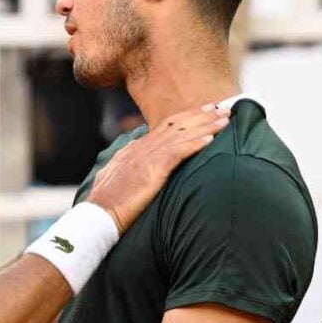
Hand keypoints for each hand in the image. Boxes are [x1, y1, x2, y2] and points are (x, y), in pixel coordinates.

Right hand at [86, 104, 228, 231]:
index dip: (186, 117)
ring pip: (181, 135)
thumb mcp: (114, 179)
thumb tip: (133, 162)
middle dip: (200, 115)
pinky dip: (194, 145)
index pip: (164, 127)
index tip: (203, 111)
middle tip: (221, 107)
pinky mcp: (151, 171)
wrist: (97, 215)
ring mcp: (145, 158)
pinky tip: (210, 140)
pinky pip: (177, 153)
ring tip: (224, 119)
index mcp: (133, 149)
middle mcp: (140, 148)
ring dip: (205, 126)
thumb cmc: (105, 204)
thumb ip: (127, 166)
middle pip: (176, 124)